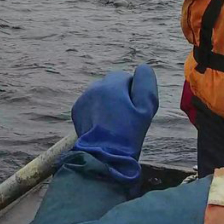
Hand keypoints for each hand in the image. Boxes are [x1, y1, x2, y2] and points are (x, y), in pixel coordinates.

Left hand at [70, 64, 158, 189]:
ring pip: (101, 95)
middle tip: (126, 118)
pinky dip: (97, 111)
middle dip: (120, 97)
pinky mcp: (77, 111)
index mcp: (111, 84)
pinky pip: (91, 104)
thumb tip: (142, 67)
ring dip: (108, 103)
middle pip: (112, 85)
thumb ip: (145, 83)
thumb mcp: (146, 107)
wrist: (103, 155)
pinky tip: (102, 127)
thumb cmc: (128, 133)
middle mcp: (94, 87)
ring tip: (114, 124)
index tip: (135, 110)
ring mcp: (83, 98)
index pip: (127, 77)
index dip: (134, 93)